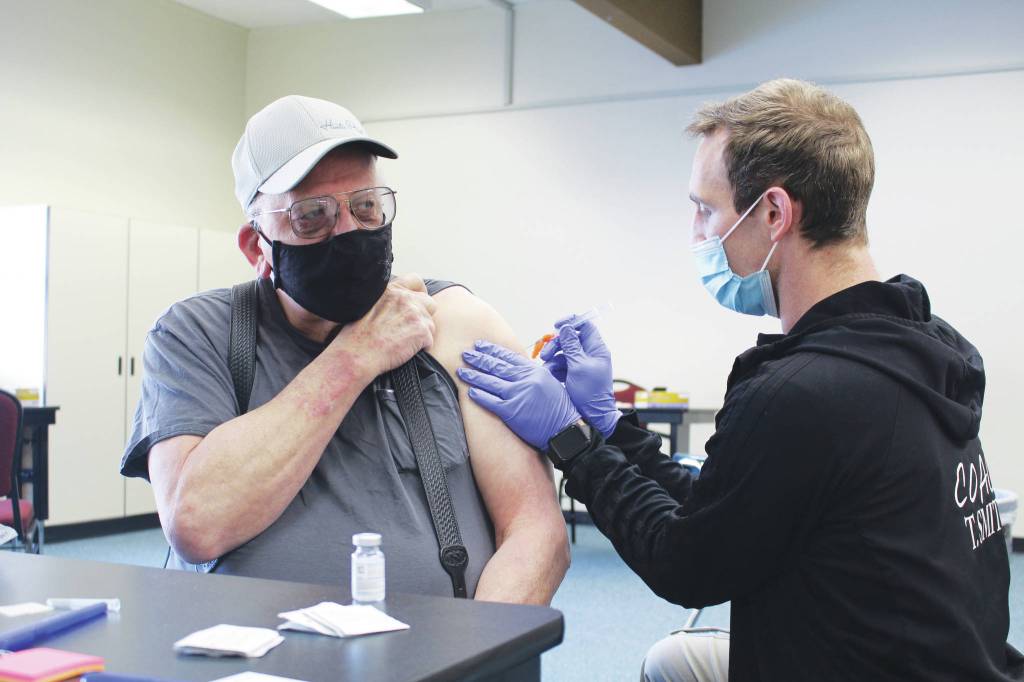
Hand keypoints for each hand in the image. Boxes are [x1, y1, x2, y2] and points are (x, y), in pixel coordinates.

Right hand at [337, 274, 436, 375]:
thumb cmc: (357, 334)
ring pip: (430, 324)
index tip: (417, 303)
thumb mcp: (367, 305)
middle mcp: (405, 298)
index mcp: (392, 289)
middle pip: (429, 303)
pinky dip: (421, 348)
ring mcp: (415, 313)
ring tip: (402, 343)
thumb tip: (397, 305)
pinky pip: (429, 340)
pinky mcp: (422, 331)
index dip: (419, 293)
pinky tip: (404, 351)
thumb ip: (387, 299)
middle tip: (410, 329)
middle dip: (423, 315)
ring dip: (421, 334)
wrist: (357, 353)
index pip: (416, 280)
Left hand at [458, 340, 580, 450]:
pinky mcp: (512, 411)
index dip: (492, 350)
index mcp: (534, 371)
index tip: (480, 346)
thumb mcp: (549, 383)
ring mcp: (518, 395)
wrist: (565, 429)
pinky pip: (491, 401)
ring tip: (462, 371)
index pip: (508, 357)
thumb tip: (514, 368)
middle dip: (479, 359)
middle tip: (465, 354)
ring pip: (490, 382)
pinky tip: (470, 391)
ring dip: (474, 375)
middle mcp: (525, 380)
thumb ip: (531, 374)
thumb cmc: (559, 409)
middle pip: (496, 366)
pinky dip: (479, 396)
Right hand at [540, 318, 620, 437]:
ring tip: (545, 367)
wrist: (592, 415)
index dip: (572, 322)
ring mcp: (580, 364)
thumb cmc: (590, 392)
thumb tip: (566, 327)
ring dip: (552, 358)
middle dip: (556, 344)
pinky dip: (553, 368)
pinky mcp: (572, 373)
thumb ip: (571, 345)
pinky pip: (560, 364)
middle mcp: (589, 354)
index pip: (586, 326)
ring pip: (562, 352)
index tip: (557, 325)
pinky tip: (549, 375)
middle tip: (546, 354)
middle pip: (570, 339)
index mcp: (596, 349)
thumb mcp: (579, 366)